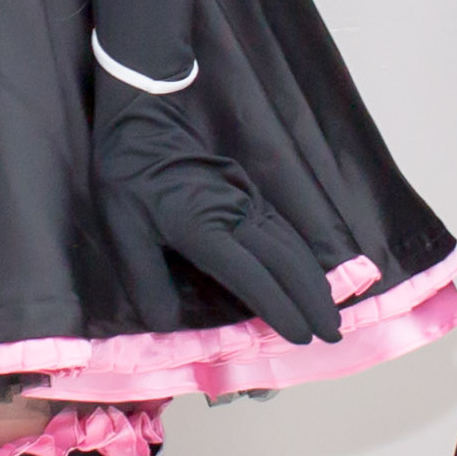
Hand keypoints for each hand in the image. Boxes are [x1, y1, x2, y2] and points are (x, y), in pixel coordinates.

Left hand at [96, 86, 340, 347]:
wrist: (145, 118)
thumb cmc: (129, 177)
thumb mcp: (123, 231)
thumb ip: (146, 282)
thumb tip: (169, 324)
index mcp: (203, 228)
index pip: (252, 278)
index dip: (280, 310)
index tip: (302, 338)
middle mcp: (235, 215)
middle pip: (286, 263)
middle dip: (313, 301)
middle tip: (333, 335)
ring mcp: (247, 200)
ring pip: (293, 245)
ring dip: (315, 281)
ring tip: (331, 312)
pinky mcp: (250, 191)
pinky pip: (286, 230)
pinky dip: (305, 256)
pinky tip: (311, 274)